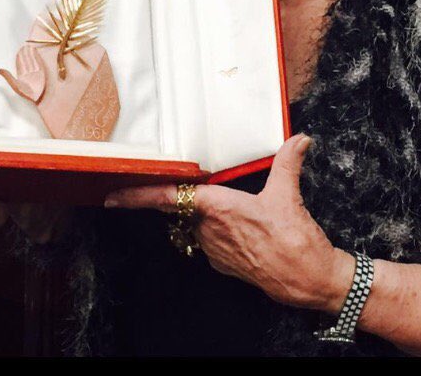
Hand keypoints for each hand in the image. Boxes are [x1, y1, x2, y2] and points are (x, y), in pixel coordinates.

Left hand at [104, 133, 354, 312]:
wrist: (307, 280)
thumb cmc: (293, 239)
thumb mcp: (288, 194)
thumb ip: (288, 161)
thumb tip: (300, 139)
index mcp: (218, 207)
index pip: (167, 198)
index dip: (137, 196)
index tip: (113, 196)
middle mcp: (208, 229)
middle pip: (182, 206)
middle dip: (182, 196)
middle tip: (185, 183)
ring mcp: (213, 249)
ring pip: (195, 222)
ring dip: (204, 213)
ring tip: (233, 206)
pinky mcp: (221, 263)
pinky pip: (208, 239)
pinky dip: (215, 229)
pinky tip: (240, 226)